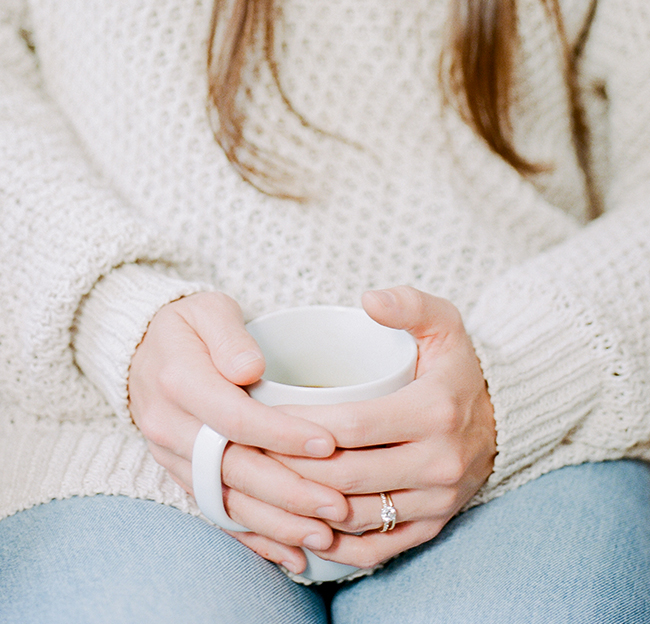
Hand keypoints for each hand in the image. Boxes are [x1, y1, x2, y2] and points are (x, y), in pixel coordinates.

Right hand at [128, 292, 347, 573]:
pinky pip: (216, 512)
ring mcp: (171, 456)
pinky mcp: (180, 474)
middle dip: (288, 491)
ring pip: (225, 499)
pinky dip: (254, 537)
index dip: (281, 434)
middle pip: (232, 467)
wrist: (142, 349)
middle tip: (338, 505)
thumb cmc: (188, 324)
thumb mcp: (207, 309)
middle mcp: (169, 425)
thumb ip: (229, 336)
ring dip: (276, 523)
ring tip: (323, 535)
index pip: (233, 416)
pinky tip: (292, 554)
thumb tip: (249, 368)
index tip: (327, 443)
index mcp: (178, 380)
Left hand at [269, 286, 495, 570]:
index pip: (352, 425)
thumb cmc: (457, 365)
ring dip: (305, 508)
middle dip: (292, 467)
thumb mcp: (444, 322)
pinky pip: (377, 548)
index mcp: (436, 410)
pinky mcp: (434, 525)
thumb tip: (367, 299)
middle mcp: (440, 462)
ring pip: (356, 515)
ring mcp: (438, 500)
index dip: (302, 425)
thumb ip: (408, 304)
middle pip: (347, 475)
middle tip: (251, 453)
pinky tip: (302, 529)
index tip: (264, 415)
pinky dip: (335, 546)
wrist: (504, 416)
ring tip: (265, 486)